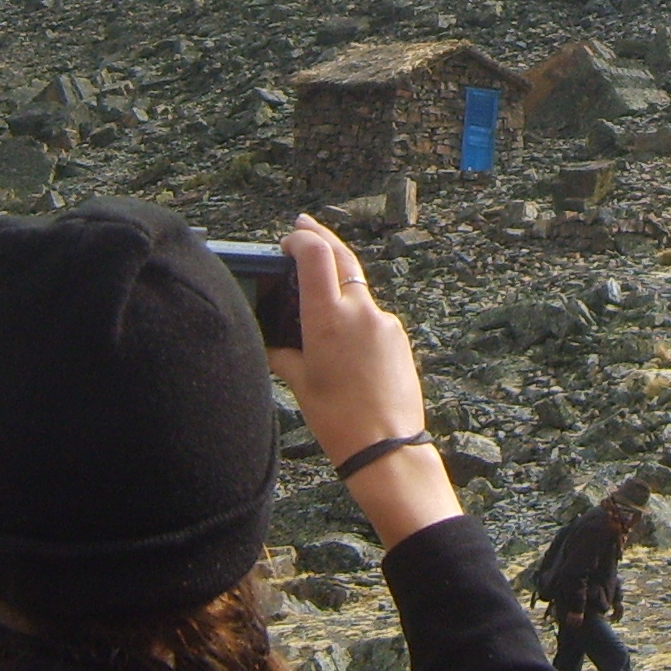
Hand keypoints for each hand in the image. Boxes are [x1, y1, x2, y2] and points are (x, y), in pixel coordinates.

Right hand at [270, 215, 460, 547]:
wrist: (386, 446)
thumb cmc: (337, 419)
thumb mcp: (299, 383)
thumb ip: (283, 353)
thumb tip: (271, 341)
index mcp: (329, 319)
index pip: (316, 255)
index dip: (301, 239)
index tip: (289, 240)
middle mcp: (360, 311)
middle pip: (342, 256)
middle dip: (320, 236)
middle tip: (303, 224)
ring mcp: (384, 322)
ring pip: (358, 289)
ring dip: (339, 285)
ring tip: (317, 303)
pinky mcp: (399, 336)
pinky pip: (372, 316)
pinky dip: (356, 316)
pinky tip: (344, 345)